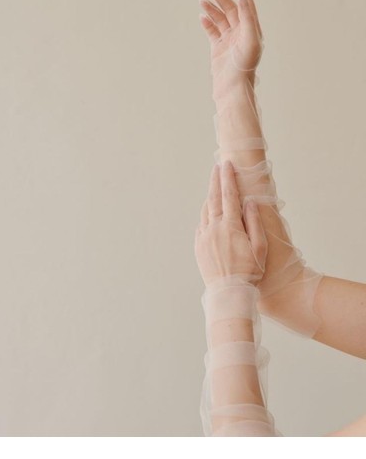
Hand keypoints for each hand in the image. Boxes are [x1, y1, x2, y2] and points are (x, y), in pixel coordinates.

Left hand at [194, 160, 267, 285]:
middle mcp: (214, 228)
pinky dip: (206, 214)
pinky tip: (210, 212)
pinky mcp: (198, 246)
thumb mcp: (259, 248)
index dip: (228, 178)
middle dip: (216, 180)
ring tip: (215, 187)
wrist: (228, 293)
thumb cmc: (250, 272)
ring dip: (210, 197)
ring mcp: (203, 237)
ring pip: (206, 211)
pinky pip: (201, 225)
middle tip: (217, 166)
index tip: (227, 164)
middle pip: (213, 198)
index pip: (229, 195)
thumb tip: (249, 202)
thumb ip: (254, 222)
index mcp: (230, 226)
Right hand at [199, 0, 263, 92]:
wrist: (232, 89)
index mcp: (252, 28)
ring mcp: (230, 40)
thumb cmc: (244, 67)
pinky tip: (202, 15)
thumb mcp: (250, 41)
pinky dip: (207, 22)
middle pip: (230, 7)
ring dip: (212, 7)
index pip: (245, 1)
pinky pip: (213, 31)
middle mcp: (242, 32)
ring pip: (220, 18)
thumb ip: (247, 19)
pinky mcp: (219, 49)